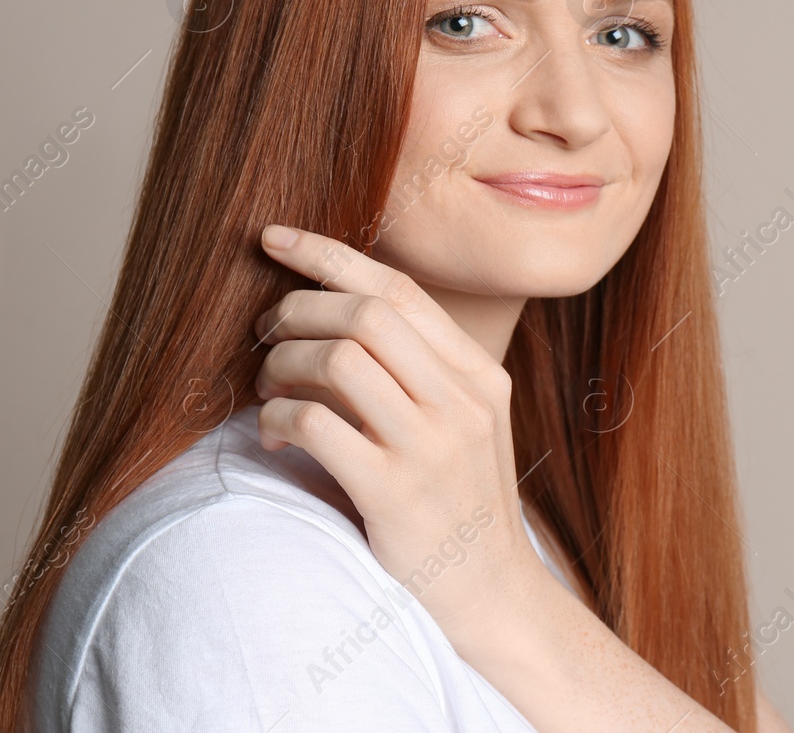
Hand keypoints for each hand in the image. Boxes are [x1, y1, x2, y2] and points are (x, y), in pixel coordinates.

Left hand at [251, 223, 543, 647]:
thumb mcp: (464, 423)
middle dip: (297, 309)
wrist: (491, 593)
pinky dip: (278, 417)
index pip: (400, 289)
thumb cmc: (459, 503)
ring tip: (268, 388)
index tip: (275, 239)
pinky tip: (274, 435)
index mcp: (480, 375)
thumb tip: (340, 309)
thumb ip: (421, 369)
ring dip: (282, 363)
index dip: (331, 255)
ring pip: (338, 360)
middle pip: (366, 313)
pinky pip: (317, 424)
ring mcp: (433, 447)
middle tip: (263, 332)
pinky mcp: (395, 493)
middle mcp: (463, 402)